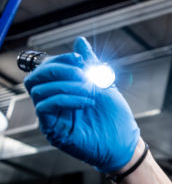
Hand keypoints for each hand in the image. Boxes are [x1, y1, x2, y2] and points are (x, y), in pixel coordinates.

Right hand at [24, 37, 139, 172]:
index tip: (80, 58)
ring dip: (67, 85)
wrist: (125, 141)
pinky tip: (87, 101)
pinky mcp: (52, 130)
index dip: (60, 59)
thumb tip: (80, 41)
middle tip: (82, 73)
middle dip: (58, 70)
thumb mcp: (104, 83)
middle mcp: (53, 102)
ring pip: (39, 91)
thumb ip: (91, 63)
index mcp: (62, 89)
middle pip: (35, 78)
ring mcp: (51, 117)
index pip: (46, 68)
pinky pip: (45, 108)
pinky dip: (66, 99)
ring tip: (90, 90)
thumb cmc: (115, 116)